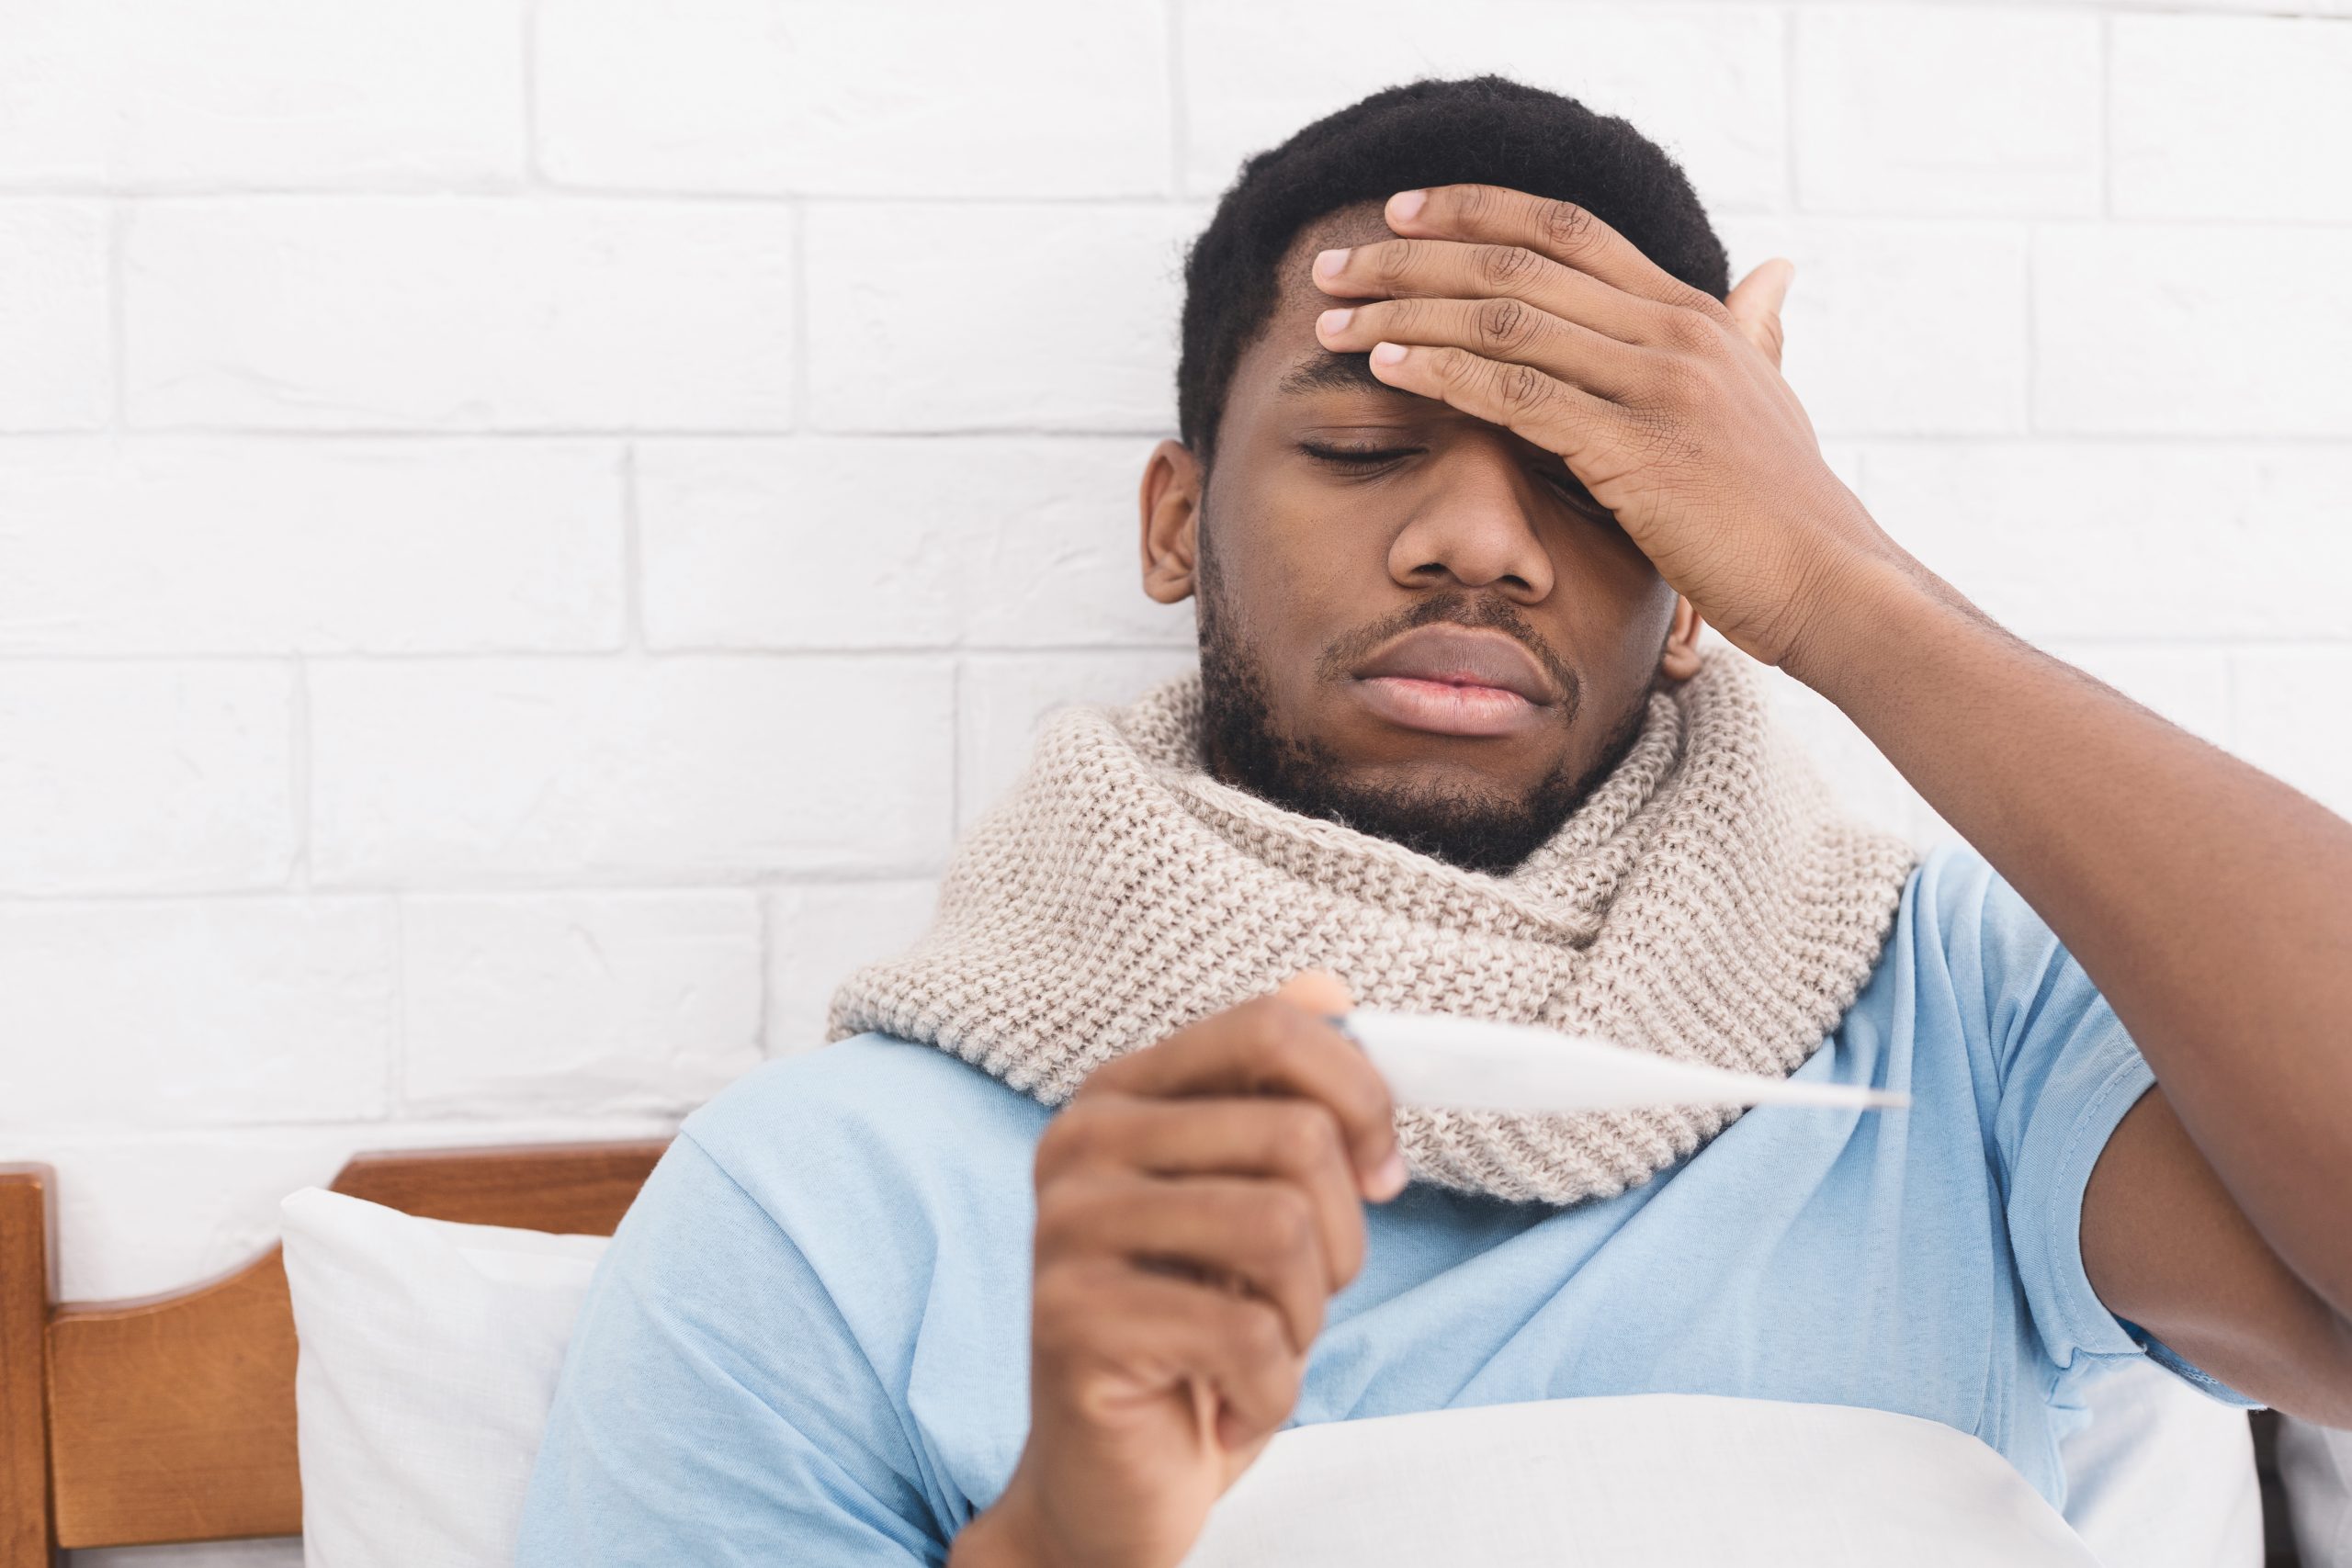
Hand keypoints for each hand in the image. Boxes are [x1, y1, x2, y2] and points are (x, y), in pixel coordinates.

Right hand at [951, 971, 1404, 1567]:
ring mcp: (1066, 1230)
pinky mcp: (1073, 1321)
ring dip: (1304, 1318)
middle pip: (1296, 1138)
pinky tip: (1226, 1405)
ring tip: (1258, 1348)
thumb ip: (1280, 1096)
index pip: (1270, 1029)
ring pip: (1282, 1233)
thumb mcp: (1252, 1203)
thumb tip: (1329, 988)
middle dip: (1340, 1241)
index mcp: (1123, 1094)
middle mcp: (1079, 1143)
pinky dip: (1270, 1391)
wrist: (1111, 1481)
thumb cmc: (1196, 1334)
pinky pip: (1248, 1336)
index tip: (1381, 1175)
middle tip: (1296, 1301)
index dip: (1361, 1097)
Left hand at [1309, 182, 1906, 671]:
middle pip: (1516, 264)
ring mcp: (1656, 386)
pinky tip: (1387, 369)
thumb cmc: (1787, 507)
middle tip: (1336, 264)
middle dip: (1412, 258)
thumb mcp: (1770, 398)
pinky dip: (1443, 375)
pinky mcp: (1635, 449)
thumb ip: (1754, 332)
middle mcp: (1672, 331)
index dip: (1476, 212)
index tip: (1404, 211)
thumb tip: (1773, 271)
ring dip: (1405, 314)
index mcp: (1692, 313)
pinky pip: (1518, 394)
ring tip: (1334, 318)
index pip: (1565, 230)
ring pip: (1504, 321)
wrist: (1831, 581)